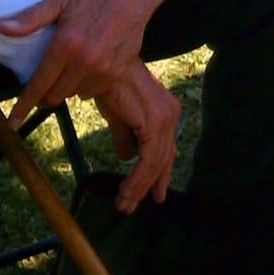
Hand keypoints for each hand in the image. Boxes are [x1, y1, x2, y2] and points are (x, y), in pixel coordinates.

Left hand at [2, 0, 157, 122]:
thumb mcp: (59, 0)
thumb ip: (31, 18)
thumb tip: (3, 29)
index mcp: (66, 44)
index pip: (39, 84)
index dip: (23, 105)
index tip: (13, 122)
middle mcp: (85, 61)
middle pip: (55, 95)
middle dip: (45, 93)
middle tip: (46, 78)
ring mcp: (104, 70)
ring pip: (74, 94)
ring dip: (67, 86)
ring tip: (71, 66)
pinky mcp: (118, 73)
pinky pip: (93, 91)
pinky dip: (86, 84)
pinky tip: (88, 66)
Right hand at [93, 63, 181, 212]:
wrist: (103, 68)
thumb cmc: (108, 85)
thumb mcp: (118, 117)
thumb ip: (126, 137)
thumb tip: (126, 157)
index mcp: (165, 112)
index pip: (165, 150)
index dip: (159, 175)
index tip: (154, 196)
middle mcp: (170, 116)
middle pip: (163, 160)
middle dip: (148, 186)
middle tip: (131, 206)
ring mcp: (165, 120)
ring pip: (155, 164)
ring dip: (138, 188)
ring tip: (123, 204)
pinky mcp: (155, 125)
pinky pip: (149, 161)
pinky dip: (137, 180)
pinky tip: (126, 192)